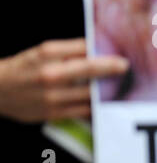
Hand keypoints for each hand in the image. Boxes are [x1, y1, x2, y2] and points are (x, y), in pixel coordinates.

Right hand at [0, 38, 127, 122]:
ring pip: (90, 94)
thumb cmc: (24, 68)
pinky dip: (97, 107)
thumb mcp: (43, 52)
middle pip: (90, 71)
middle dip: (112, 69)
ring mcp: (53, 96)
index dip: (106, 54)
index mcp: (48, 54)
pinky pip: (84, 111)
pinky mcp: (54, 114)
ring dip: (108, 90)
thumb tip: (97, 48)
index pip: (84, 50)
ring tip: (121, 86)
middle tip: (126, 67)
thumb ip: (71, 49)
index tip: (122, 56)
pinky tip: (107, 103)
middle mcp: (50, 75)